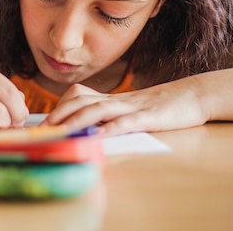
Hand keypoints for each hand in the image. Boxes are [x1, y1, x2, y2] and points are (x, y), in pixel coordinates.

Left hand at [41, 81, 208, 135]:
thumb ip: (107, 117)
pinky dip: (111, 128)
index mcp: (108, 99)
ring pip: (98, 110)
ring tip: (61, 131)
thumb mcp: (127, 110)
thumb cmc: (157, 108)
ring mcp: (131, 107)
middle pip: (80, 101)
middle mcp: (115, 101)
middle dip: (59, 114)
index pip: (76, 97)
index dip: (58, 107)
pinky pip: (127, 122)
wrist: (190, 97)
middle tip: (43, 129)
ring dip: (76, 120)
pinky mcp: (149, 117)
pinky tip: (99, 136)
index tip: (43, 122)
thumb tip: (84, 131)